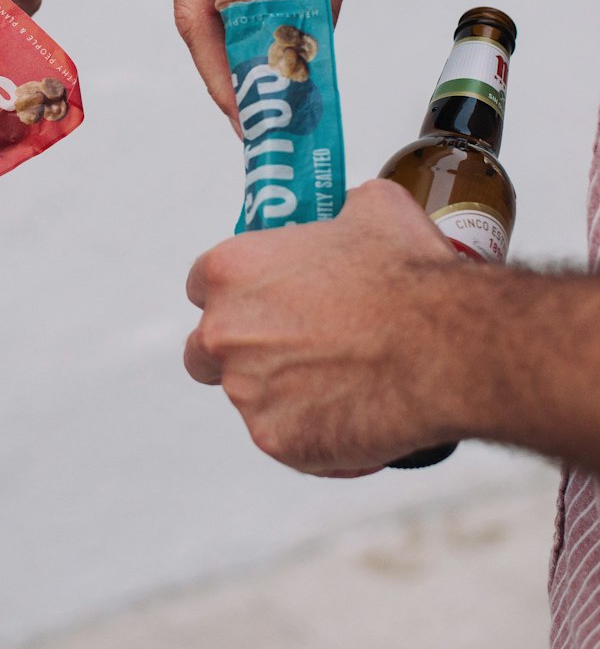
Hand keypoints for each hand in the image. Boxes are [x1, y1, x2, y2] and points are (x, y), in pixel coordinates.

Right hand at [168, 0, 417, 119]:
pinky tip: (250, 63)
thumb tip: (293, 86)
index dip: (241, 64)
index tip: (261, 113)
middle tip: (248, 122)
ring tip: (251, 104)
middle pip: (196, 11)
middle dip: (223, 72)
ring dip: (225, 55)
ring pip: (198, 7)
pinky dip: (231, 28)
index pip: (226, 2)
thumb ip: (308, 22)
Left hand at [184, 179, 468, 476]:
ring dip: (282, 393)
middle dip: (238, 351)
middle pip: (206, 349)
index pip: (202, 286)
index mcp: (231, 270)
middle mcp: (223, 332)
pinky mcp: (275, 440)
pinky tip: (354, 414)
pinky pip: (284, 439)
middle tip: (291, 350)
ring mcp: (245, 391)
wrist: (445, 347)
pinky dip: (312, 432)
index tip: (262, 302)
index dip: (234, 295)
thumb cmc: (407, 275)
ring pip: (248, 397)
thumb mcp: (371, 207)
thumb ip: (338, 214)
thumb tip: (347, 217)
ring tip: (340, 383)